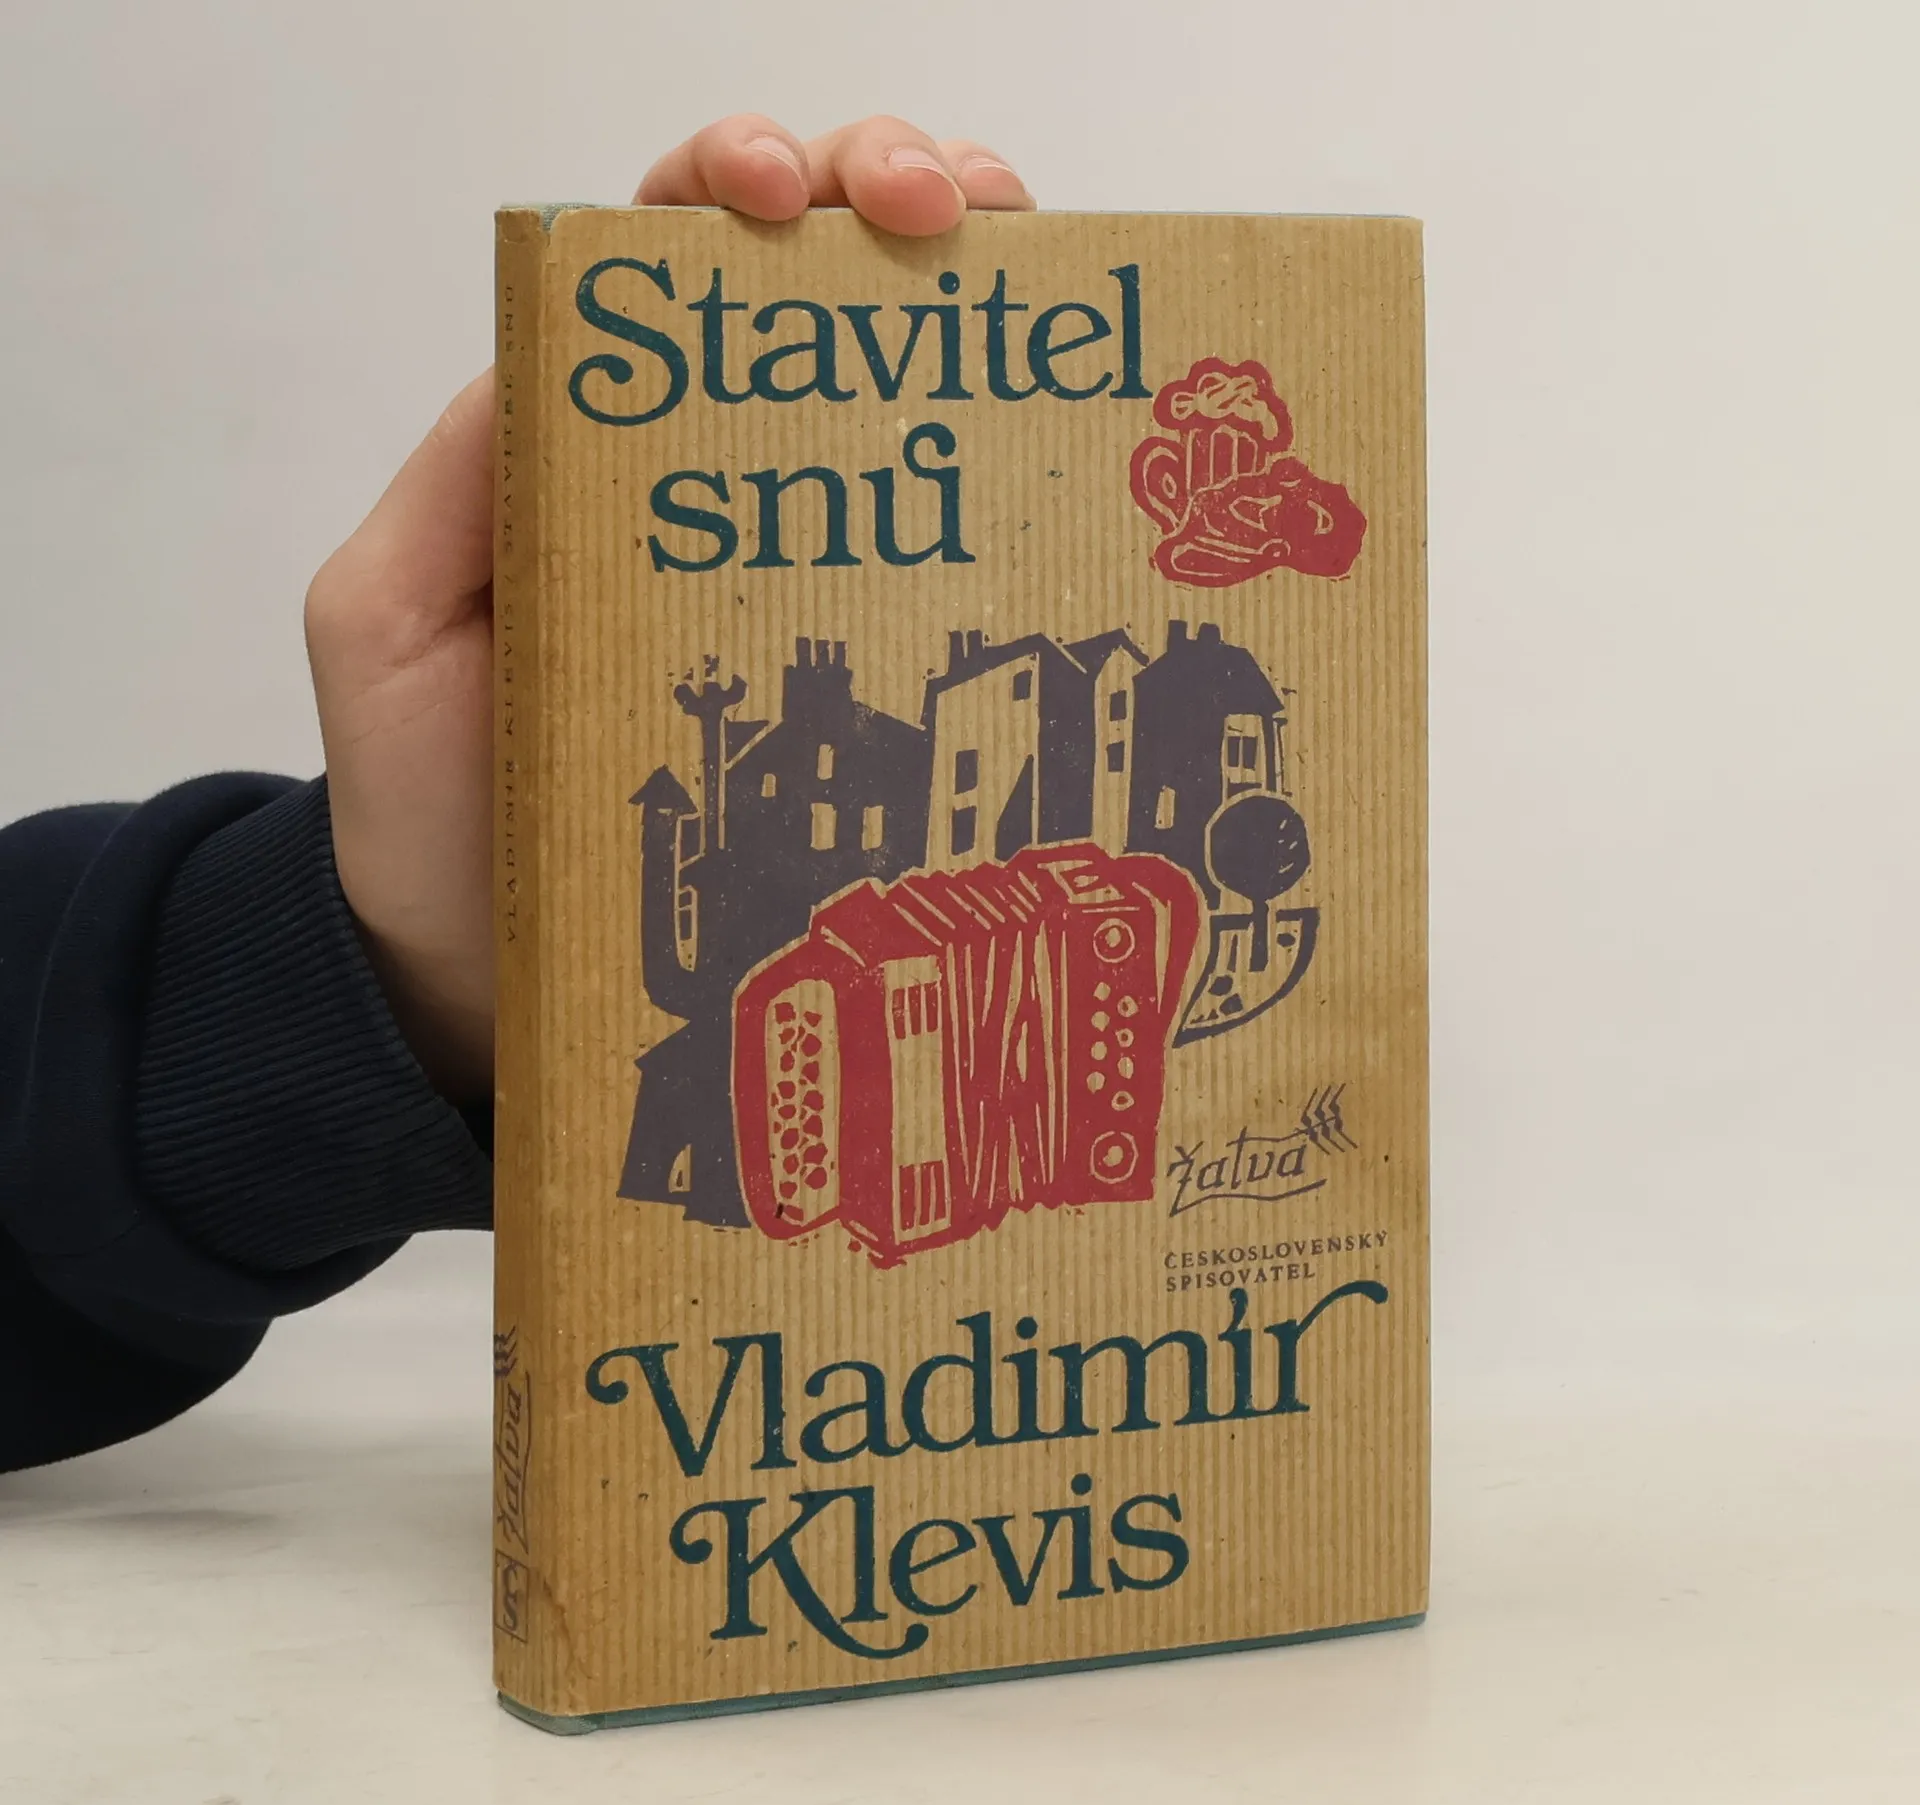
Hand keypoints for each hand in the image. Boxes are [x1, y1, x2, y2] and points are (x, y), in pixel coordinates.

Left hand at [304, 117, 1031, 1102]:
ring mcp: (801, 565)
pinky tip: (1054, 430)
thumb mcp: (384, 624)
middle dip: (882, 187)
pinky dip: (1014, 453)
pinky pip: (949, 538)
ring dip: (971, 280)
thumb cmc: (430, 805)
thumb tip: (570, 346)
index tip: (779, 198)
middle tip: (935, 212)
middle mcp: (708, 479)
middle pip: (812, 274)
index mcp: (589, 439)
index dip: (733, 182)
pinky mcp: (864, 665)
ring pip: (902, 372)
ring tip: (1018, 266)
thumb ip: (451, 486)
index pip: (671, 258)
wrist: (495, 973)